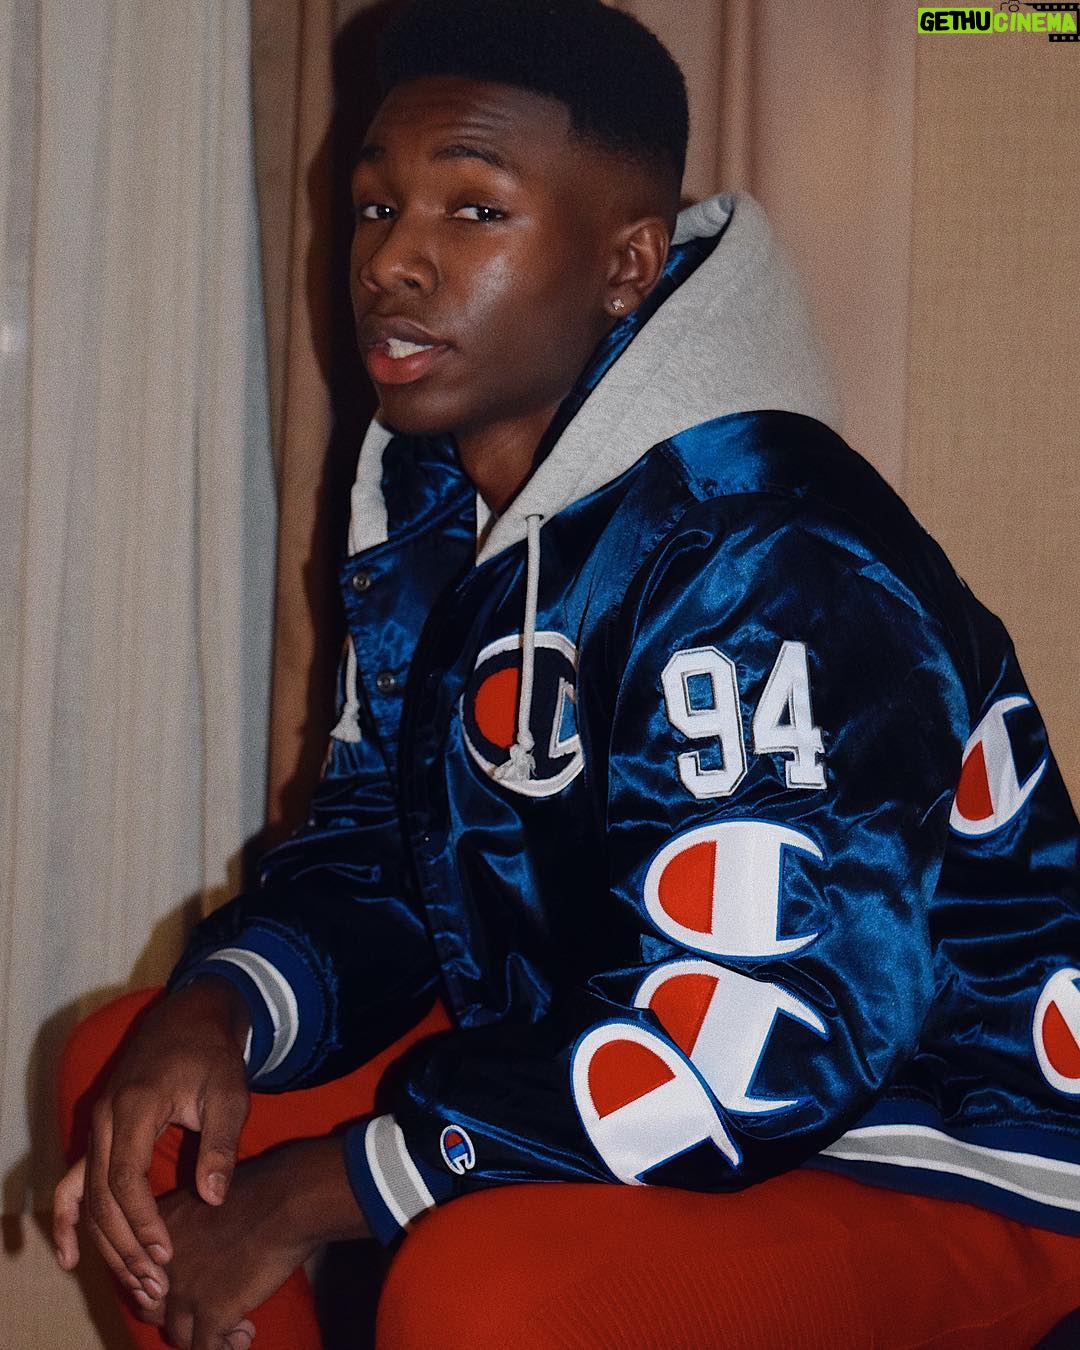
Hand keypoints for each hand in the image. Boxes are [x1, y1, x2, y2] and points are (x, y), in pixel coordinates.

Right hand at [53, 976, 252, 1302]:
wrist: (191, 1019)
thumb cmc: (213, 1057)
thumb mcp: (229, 1094)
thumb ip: (220, 1144)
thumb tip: (212, 1198)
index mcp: (134, 1106)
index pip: (124, 1178)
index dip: (141, 1221)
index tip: (165, 1252)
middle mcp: (105, 1118)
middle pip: (99, 1196)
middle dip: (124, 1244)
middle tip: (154, 1282)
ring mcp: (96, 1126)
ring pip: (86, 1196)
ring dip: (105, 1241)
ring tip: (134, 1280)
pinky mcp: (98, 1133)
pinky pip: (73, 1182)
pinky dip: (67, 1219)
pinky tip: (70, 1256)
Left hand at [135, 1138, 369, 1349]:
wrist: (289, 1199)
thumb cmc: (262, 1189)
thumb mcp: (207, 1199)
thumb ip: (191, 1231)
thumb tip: (198, 1258)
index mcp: (157, 1230)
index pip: (142, 1275)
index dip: (169, 1288)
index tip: (197, 1288)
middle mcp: (159, 1263)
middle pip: (151, 1308)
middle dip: (181, 1315)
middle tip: (208, 1312)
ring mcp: (184, 1290)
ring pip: (178, 1335)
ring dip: (208, 1336)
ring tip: (238, 1328)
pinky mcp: (210, 1313)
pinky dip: (227, 1348)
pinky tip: (246, 1335)